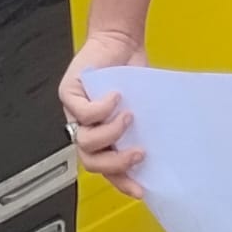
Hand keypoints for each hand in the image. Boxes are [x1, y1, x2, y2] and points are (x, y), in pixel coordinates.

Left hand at [59, 27, 147, 199]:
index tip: (141, 190)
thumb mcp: (142, 108)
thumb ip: (142, 129)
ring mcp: (74, 113)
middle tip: (138, 153)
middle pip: (91, 162)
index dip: (122, 183)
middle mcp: (85, 128)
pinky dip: (103, 108)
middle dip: (116, 164)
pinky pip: (83, 113)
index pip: (106, 170)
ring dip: (111, 134)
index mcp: (102, 138)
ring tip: (129, 118)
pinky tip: (117, 96)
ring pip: (84, 142)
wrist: (119, 41)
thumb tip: (163, 154)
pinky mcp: (68, 93)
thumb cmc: (131, 74)